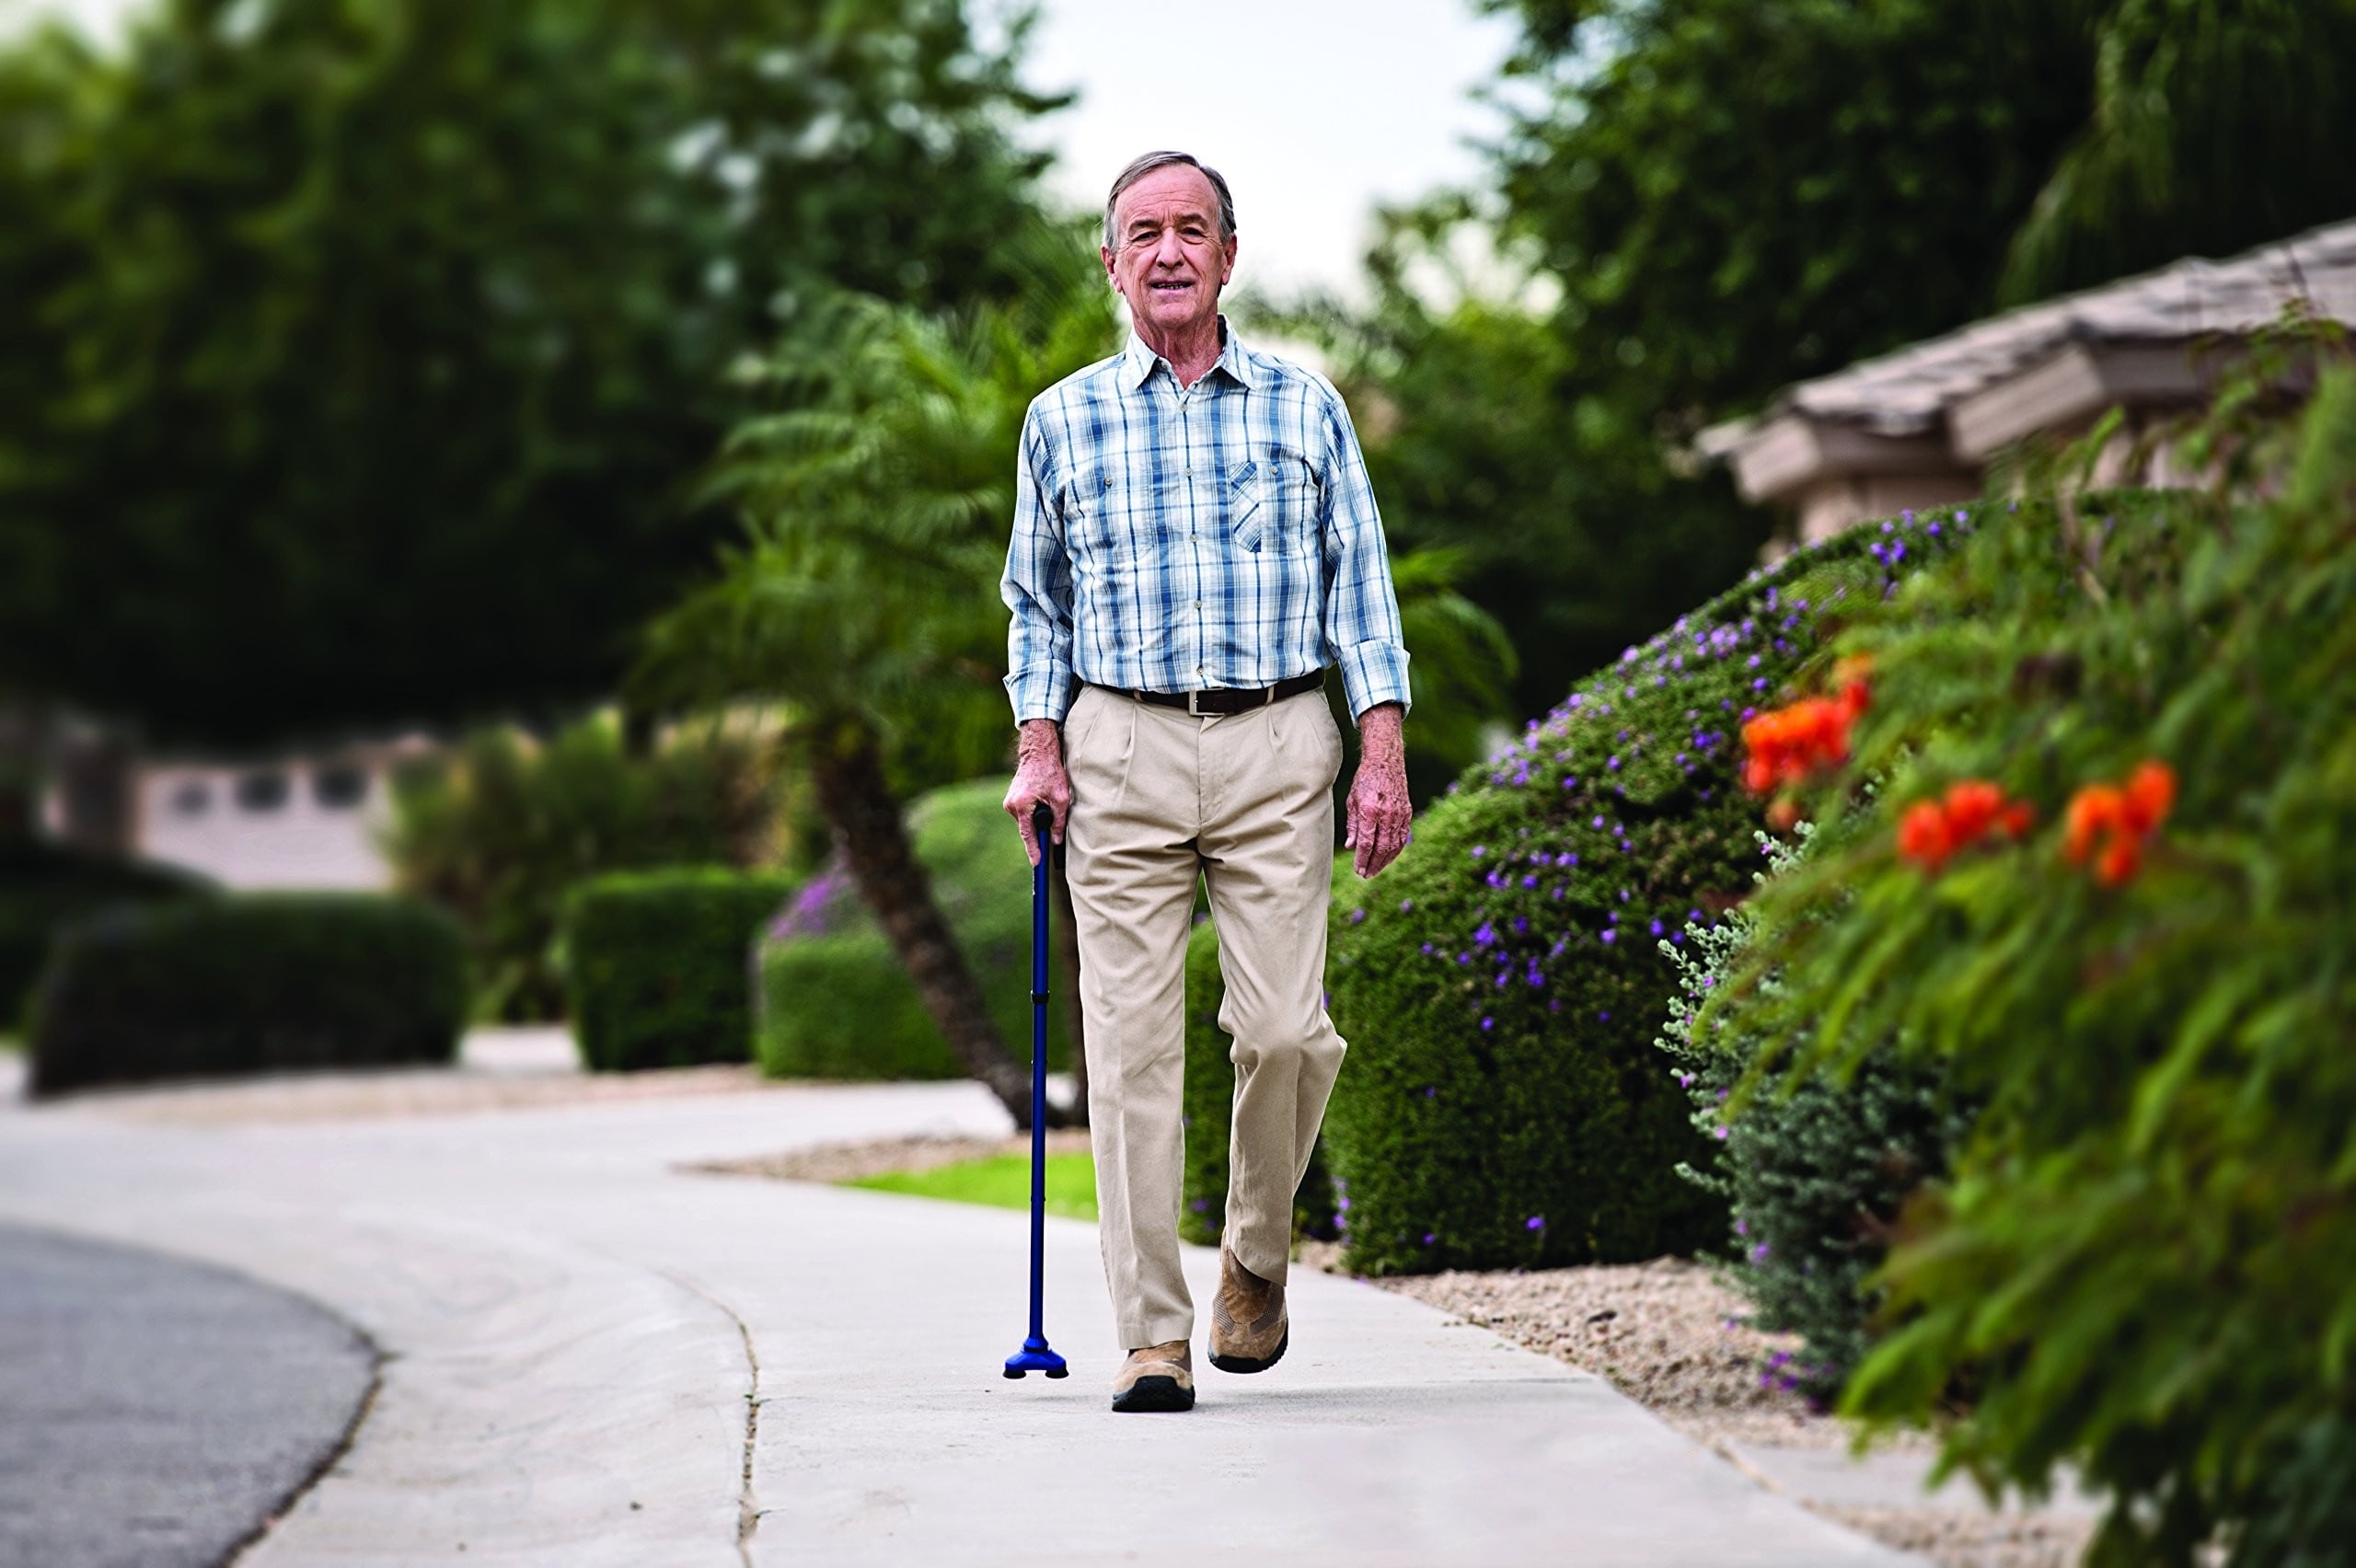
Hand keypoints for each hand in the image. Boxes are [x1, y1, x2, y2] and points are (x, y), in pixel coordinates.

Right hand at [1004, 718, 1071, 866]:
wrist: (1038, 752)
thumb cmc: (1050, 771)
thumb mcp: (1061, 797)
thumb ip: (1058, 821)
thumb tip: (1055, 840)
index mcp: (1021, 805)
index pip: (1027, 835)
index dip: (1033, 850)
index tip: (1036, 863)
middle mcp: (1011, 805)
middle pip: (1027, 828)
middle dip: (1040, 828)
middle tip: (1052, 813)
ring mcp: (1009, 802)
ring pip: (1026, 821)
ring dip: (1037, 817)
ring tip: (1047, 799)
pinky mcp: (1011, 799)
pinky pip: (1024, 813)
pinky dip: (1033, 811)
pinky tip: (1041, 797)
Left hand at [1344, 702, 1411, 877]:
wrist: (1386, 761)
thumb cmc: (1365, 780)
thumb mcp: (1352, 800)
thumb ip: (1352, 824)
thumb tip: (1351, 846)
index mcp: (1370, 809)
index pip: (1366, 842)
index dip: (1362, 859)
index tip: (1358, 870)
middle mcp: (1386, 813)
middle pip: (1381, 847)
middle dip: (1373, 864)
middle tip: (1365, 875)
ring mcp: (1399, 814)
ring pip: (1394, 845)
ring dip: (1385, 860)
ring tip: (1375, 870)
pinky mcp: (1407, 812)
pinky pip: (1402, 837)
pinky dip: (1396, 850)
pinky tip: (1388, 857)